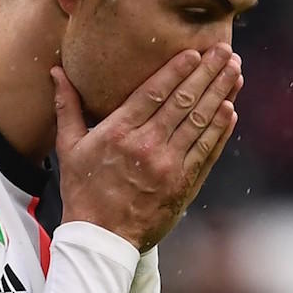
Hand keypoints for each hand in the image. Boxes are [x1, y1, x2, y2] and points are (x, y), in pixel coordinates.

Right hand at [51, 44, 240, 250]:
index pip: (154, 93)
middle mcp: (147, 147)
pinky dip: (221, 129)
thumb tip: (56, 71)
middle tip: (225, 51)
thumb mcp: (68, 148)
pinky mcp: (185, 184)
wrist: (102, 241)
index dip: (177, 70)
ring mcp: (170, 166)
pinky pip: (207, 151)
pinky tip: (231, 109)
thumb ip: (67, 107)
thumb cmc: (83, 191)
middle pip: (184, 102)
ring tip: (235, 71)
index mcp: (119, 133)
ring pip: (201, 122)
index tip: (195, 51)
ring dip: (221, 94)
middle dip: (208, 74)